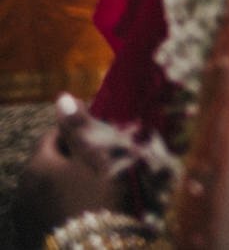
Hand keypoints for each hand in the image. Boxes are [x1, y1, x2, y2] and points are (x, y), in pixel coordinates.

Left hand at [20, 96, 123, 229]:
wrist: (93, 247)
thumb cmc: (97, 199)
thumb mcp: (94, 158)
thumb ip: (77, 128)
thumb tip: (62, 97)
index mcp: (38, 164)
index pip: (52, 136)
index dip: (76, 133)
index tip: (100, 136)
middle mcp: (23, 187)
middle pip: (48, 161)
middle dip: (71, 158)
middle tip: (101, 162)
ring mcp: (25, 212)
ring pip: (47, 185)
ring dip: (66, 181)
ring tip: (94, 187)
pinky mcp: (30, 231)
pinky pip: (46, 206)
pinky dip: (61, 202)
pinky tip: (81, 208)